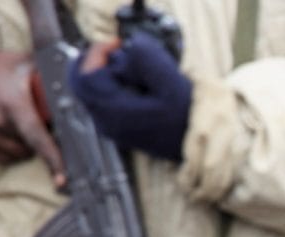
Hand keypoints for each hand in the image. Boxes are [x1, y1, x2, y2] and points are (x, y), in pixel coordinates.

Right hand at [0, 52, 64, 184]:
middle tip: (40, 120)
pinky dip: (12, 150)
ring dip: (26, 147)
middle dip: (42, 141)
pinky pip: (2, 157)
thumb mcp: (26, 62)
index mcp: (13, 104)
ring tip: (23, 123)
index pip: (37, 136)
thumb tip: (83, 73)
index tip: (62, 179)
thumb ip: (52, 71)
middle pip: (30, 149)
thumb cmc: (2, 67)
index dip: (52, 158)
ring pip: (17, 154)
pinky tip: (13, 133)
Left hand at [69, 33, 191, 160]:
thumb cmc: (189, 118)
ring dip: (104, 73)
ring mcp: (113, 129)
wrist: (203, 146)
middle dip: (95, 62)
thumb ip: (146, 58)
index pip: (86, 74)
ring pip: (92, 93)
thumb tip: (131, 44)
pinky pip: (104, 102)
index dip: (97, 52)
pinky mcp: (122, 131)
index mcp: (113, 112)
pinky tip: (134, 82)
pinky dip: (112, 86)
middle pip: (81, 84)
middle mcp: (107, 123)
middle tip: (115, 50)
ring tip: (129, 66)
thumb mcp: (171, 82)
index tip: (118, 43)